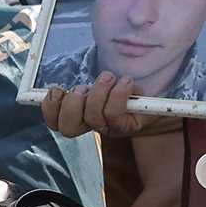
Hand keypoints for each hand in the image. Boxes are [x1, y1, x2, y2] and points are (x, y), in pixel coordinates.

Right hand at [41, 72, 156, 137]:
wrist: (155, 104)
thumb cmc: (124, 94)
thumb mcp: (100, 88)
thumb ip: (81, 90)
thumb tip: (57, 86)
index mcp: (80, 117)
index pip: (55, 122)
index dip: (50, 109)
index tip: (56, 90)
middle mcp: (92, 126)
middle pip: (68, 127)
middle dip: (71, 105)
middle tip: (81, 88)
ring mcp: (109, 129)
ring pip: (92, 117)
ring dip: (98, 92)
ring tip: (108, 78)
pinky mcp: (126, 126)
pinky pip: (115, 113)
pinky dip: (118, 93)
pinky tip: (125, 82)